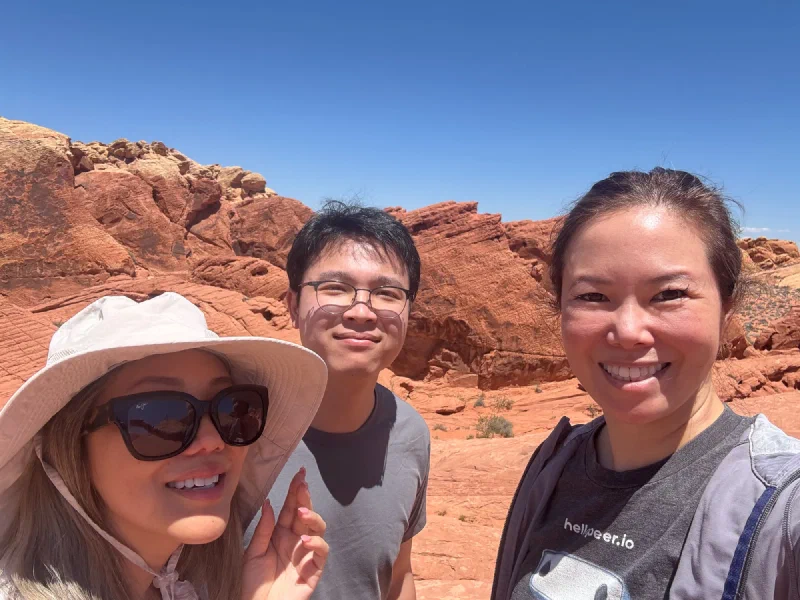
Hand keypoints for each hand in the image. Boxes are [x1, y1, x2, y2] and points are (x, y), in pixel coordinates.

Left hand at [242, 469, 327, 599]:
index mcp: (281, 534)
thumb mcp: (252, 554)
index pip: (290, 509)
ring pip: (318, 529)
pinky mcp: (313, 570)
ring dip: (312, 518)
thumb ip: (263, 529)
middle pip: (305, 514)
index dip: (295, 492)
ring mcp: (306, 554)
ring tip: (302, 514)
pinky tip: (305, 540)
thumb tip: (269, 503)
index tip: (299, 474)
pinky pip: (321, 553)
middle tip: (302, 484)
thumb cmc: (254, 584)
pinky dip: (316, 544)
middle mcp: (296, 541)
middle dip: (305, 498)